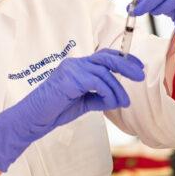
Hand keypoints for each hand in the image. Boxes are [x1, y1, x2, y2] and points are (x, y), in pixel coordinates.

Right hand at [0, 49, 144, 171]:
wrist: (34, 119)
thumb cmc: (54, 111)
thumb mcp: (83, 103)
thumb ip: (99, 97)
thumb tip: (118, 98)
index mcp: (78, 66)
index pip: (104, 56)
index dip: (123, 59)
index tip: (138, 68)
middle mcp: (75, 64)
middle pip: (106, 57)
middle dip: (126, 65)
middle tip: (140, 75)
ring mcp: (71, 69)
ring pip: (104, 72)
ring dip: (117, 89)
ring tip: (123, 102)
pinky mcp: (69, 78)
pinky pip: (96, 82)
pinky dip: (107, 92)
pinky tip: (109, 103)